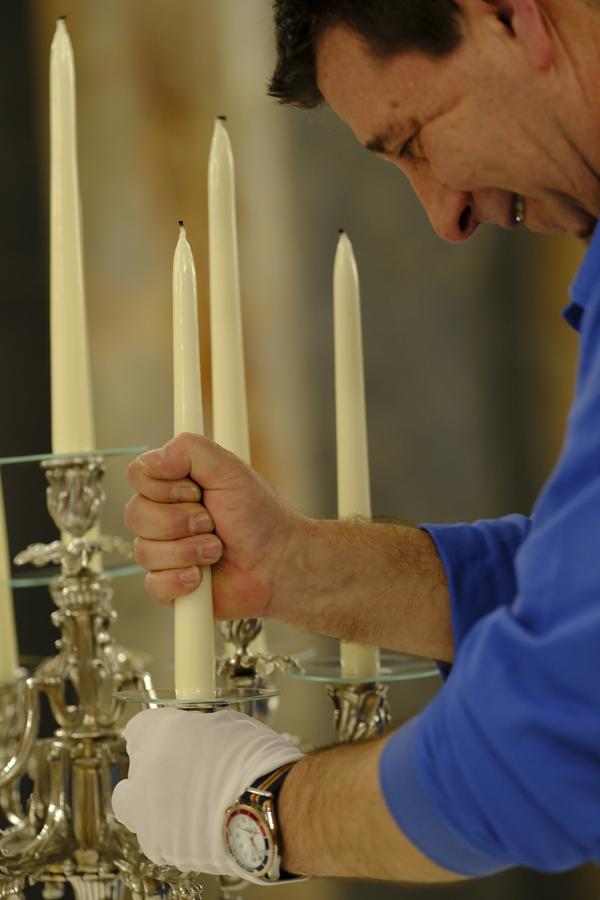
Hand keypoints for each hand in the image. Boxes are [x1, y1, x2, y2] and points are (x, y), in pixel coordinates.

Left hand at [111, 708, 302, 876]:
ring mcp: (148, 817)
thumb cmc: (254, 759)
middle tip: (178, 777)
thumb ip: (197, 731)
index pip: (138, 730)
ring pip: (140, 815)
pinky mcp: (163, 849)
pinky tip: (206, 826)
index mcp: (157, 735)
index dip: (156, 736)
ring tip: (197, 806)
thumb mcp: (227, 724)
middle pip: (130, 780)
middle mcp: (143, 774)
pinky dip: (178, 833)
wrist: (269, 807)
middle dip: (148, 780)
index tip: (170, 741)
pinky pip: (162, 839)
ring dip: (160, 810)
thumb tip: (195, 737)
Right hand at [124, 433, 300, 618]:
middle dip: (181, 521)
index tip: (197, 491)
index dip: (166, 486)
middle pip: (135, 514)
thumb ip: (189, 450)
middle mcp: (162, 516)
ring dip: (188, 551)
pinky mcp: (167, 585)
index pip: (138, 475)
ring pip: (143, 551)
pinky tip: (203, 577)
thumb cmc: (259, 515)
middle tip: (212, 523)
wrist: (279, 562)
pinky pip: (154, 584)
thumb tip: (151, 459)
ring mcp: (163, 551)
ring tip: (216, 550)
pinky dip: (182, 580)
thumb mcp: (229, 469)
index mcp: (172, 485)